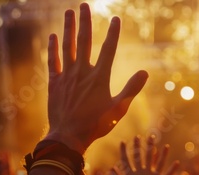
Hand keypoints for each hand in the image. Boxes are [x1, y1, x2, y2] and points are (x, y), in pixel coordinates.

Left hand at [43, 3, 147, 153]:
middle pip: (84, 41)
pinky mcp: (54, 83)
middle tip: (84, 5)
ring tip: (69, 12)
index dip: (113, 33)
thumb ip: (131, 89)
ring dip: (68, 28)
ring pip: (67, 46)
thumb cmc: (96, 124)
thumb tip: (145, 72)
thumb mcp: (118, 109)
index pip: (108, 49)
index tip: (115, 18)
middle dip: (85, 21)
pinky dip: (53, 48)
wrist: (68, 136)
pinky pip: (53, 61)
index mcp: (99, 77)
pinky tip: (53, 36)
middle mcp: (82, 72)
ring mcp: (66, 76)